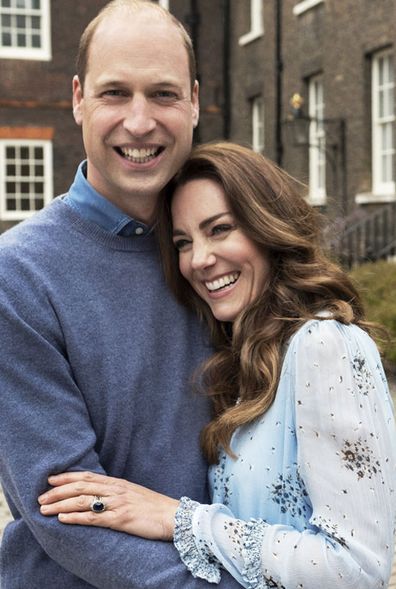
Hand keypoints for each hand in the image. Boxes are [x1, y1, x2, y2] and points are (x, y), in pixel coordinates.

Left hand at [38, 471, 178, 540]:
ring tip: (44, 509)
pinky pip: (94, 518)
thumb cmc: (154, 508)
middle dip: (58, 491)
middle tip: (40, 496)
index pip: (87, 476)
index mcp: (118, 483)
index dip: (67, 476)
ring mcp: (118, 504)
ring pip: (82, 501)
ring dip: (60, 504)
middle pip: (80, 487)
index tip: (50, 478)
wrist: (175, 517)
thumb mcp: (134, 494)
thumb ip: (116, 492)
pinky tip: (63, 519)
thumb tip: (99, 494)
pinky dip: (76, 518)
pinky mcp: (121, 519)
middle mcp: (116, 490)